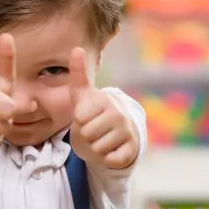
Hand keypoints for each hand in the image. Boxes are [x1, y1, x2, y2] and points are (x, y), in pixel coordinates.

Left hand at [68, 47, 138, 168]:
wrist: (121, 129)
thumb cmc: (95, 110)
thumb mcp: (83, 94)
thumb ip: (78, 73)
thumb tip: (77, 48)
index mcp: (105, 100)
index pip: (79, 118)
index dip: (79, 120)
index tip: (88, 115)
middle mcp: (119, 114)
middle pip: (86, 134)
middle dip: (86, 135)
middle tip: (95, 128)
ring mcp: (127, 132)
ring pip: (97, 148)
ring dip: (96, 147)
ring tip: (103, 137)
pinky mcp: (131, 150)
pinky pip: (110, 160)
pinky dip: (107, 158)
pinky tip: (112, 148)